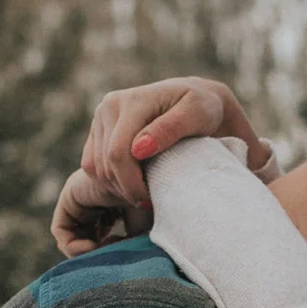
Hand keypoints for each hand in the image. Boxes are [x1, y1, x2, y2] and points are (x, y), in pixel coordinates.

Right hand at [51, 77, 271, 256]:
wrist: (206, 103)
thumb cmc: (214, 115)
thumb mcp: (208, 117)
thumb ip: (176, 130)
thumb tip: (141, 147)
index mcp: (135, 100)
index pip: (119, 157)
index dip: (133, 188)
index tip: (153, 204)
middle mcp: (112, 104)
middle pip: (103, 167)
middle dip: (126, 192)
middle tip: (154, 207)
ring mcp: (102, 117)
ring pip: (94, 170)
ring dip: (118, 190)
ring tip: (150, 196)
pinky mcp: (97, 130)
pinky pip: (91, 168)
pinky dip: (110, 184)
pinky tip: (137, 187)